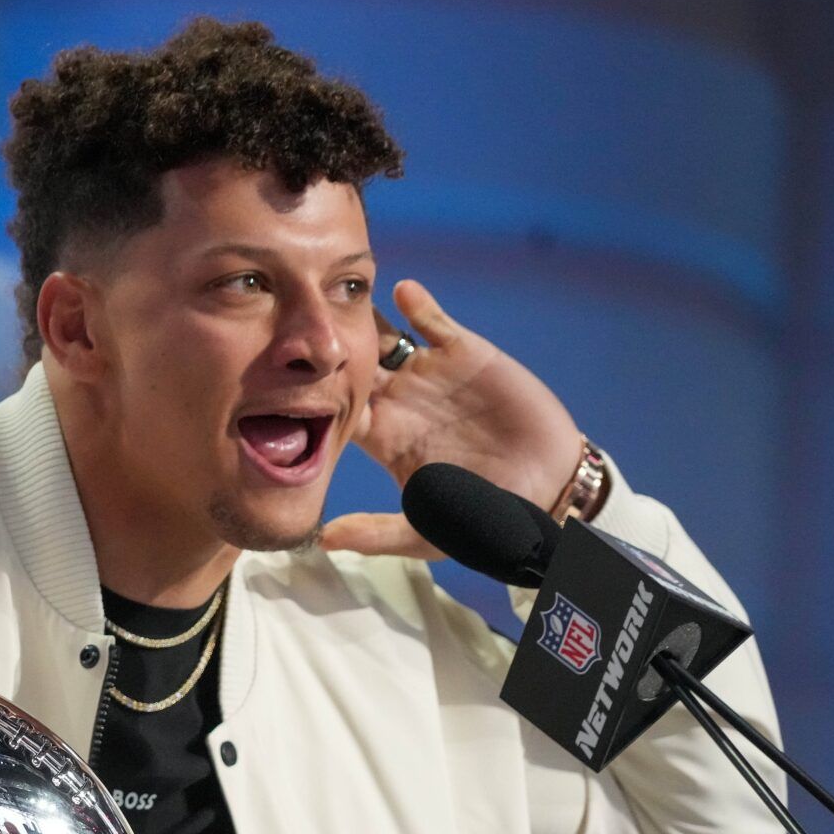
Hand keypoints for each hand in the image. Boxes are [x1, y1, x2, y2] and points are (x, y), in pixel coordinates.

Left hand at [324, 278, 584, 557]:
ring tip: (343, 293)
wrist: (548, 489)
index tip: (286, 378)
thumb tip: (323, 540)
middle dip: (327, 343)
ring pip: (384, 335)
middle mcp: (398, 400)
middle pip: (349, 363)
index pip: (333, 408)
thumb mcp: (427, 533)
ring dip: (365, 315)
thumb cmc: (484, 517)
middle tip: (301, 318)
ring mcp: (429, 373)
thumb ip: (377, 533)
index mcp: (382, 437)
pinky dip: (418, 304)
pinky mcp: (465, 352)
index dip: (310, 393)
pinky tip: (403, 292)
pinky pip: (433, 322)